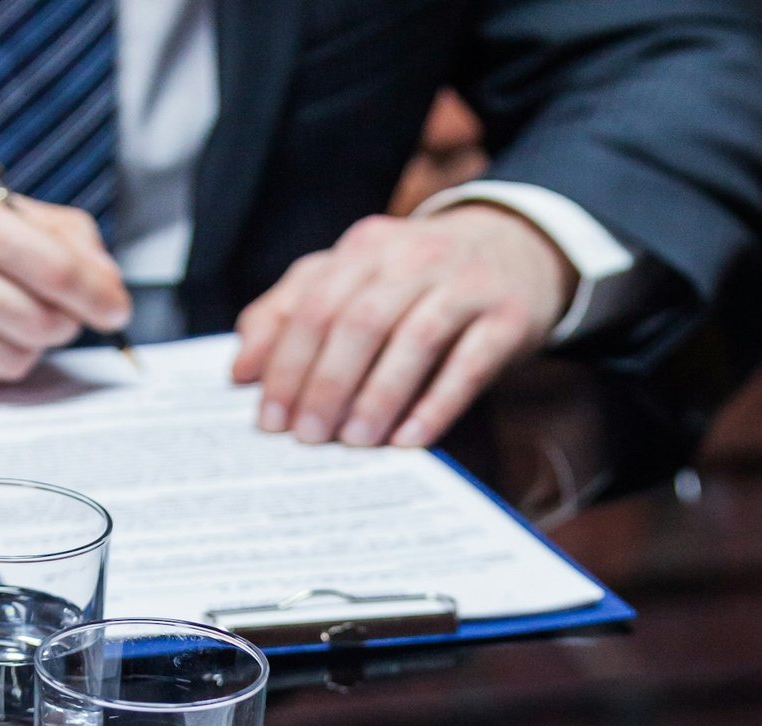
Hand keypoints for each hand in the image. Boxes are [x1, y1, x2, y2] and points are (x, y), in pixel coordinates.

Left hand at [231, 205, 577, 448]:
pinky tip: (411, 440)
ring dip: (379, 396)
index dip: (287, 364)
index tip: (269, 419)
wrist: (520, 251)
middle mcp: (415, 256)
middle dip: (327, 383)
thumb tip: (240, 370)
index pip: (315, 305)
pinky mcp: (508, 318)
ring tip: (355, 442)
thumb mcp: (356, 280)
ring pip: (415, 340)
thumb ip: (293, 312)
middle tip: (309, 437)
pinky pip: (469, 364)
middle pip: (359, 321)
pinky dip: (437, 404)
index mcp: (367, 247)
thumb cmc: (421, 280)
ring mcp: (466, 285)